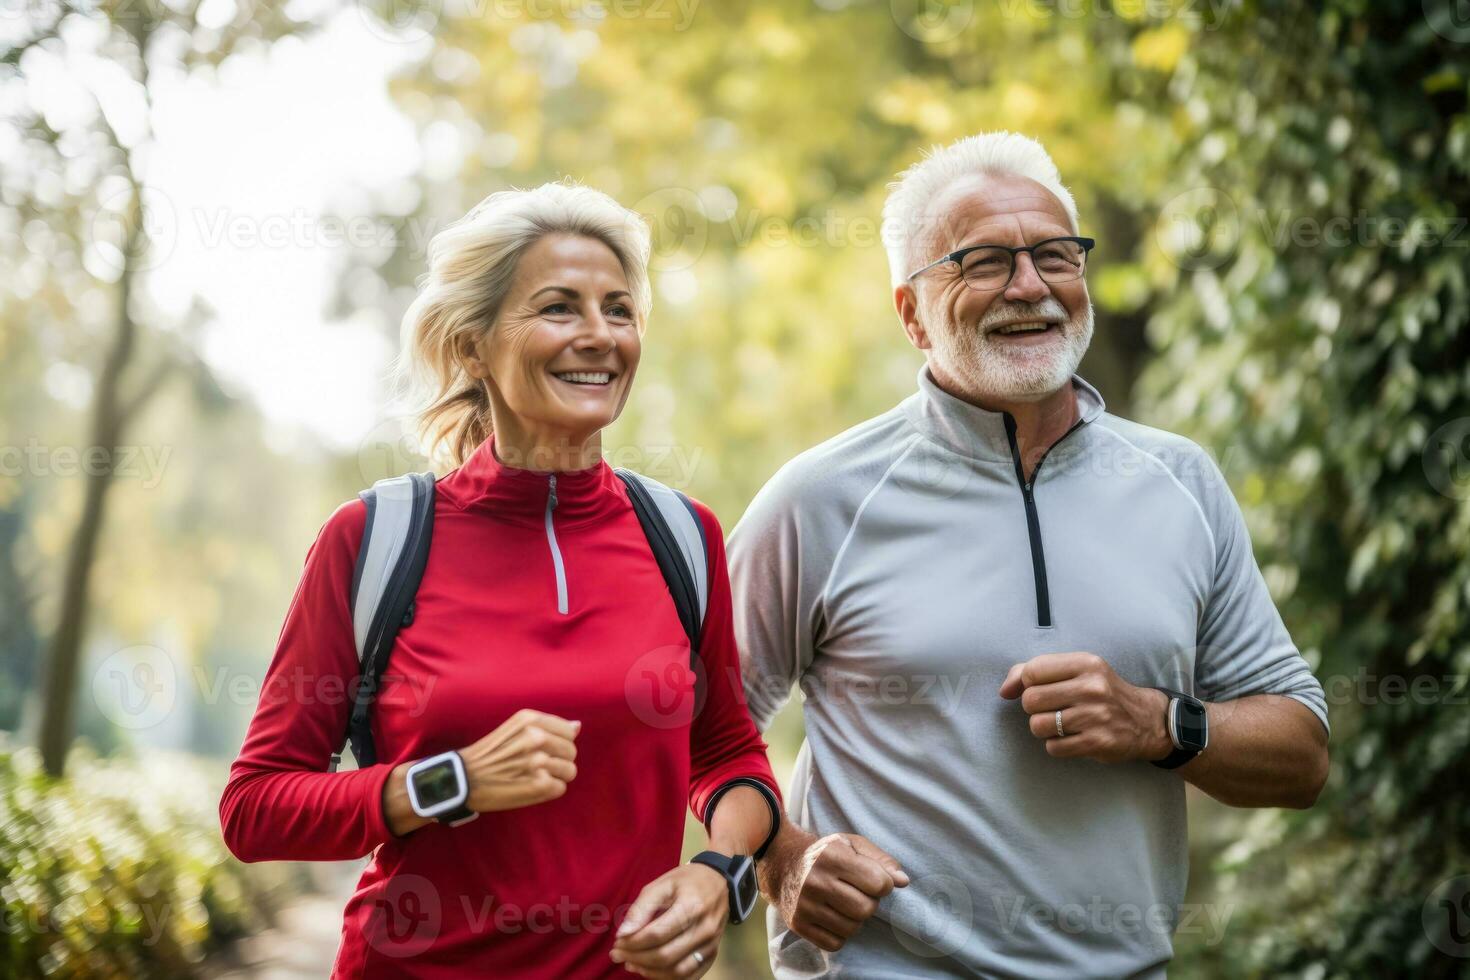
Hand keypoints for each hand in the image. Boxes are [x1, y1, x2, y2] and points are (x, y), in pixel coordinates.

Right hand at [459, 708, 579, 812]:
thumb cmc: (489, 753)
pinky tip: (531, 787)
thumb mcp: (514, 729)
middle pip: (571, 751)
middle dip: (559, 760)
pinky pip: (560, 788)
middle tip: (538, 766)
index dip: (560, 743)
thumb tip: (578, 726)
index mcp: (530, 720)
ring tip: (535, 777)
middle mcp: (536, 737)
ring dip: (556, 777)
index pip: (568, 730)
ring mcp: (539, 761)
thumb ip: (547, 726)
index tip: (545, 750)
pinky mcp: (539, 784)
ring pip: (570, 770)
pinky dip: (548, 791)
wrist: (463, 779)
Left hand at [610, 863, 726, 977]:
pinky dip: (668, 978)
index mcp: (691, 906)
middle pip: (665, 955)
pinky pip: (690, 976)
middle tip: (618, 954)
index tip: (618, 942)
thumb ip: (641, 908)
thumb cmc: (686, 881)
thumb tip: (623, 933)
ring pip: (677, 971)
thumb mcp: (662, 884)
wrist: (718, 880)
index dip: (633, 942)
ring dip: (650, 972)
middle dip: (636, 958)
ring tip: (631, 964)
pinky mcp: (713, 954)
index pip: (657, 934)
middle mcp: (704, 929)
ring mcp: (711, 944)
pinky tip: (651, 971)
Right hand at [759, 825, 907, 951]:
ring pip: (852, 928)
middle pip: (866, 909)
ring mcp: (805, 905)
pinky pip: (835, 943)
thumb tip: (903, 882)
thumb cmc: (826, 855)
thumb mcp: (852, 845)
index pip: (878, 883)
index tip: (874, 880)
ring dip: (855, 919)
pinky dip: (840, 934)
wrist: (784, 866)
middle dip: (869, 903)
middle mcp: (816, 881)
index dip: (883, 884)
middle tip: (858, 893)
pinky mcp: (798, 925)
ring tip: (845, 904)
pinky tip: (833, 916)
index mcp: (832, 856)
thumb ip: (881, 860)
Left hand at [999, 652, 1171, 762]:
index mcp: (1085, 663)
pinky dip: (1056, 745)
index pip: (1033, 671)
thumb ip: (1036, 671)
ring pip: (1038, 725)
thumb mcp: (1077, 670)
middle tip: (1051, 709)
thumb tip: (1004, 690)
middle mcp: (1091, 687)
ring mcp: (1095, 716)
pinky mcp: (1097, 742)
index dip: (1025, 683)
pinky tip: (1072, 738)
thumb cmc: (1101, 692)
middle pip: (1031, 700)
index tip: (1035, 689)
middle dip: (1034, 708)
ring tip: (1060, 724)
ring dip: (1043, 728)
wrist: (1146, 720)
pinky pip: (1053, 747)